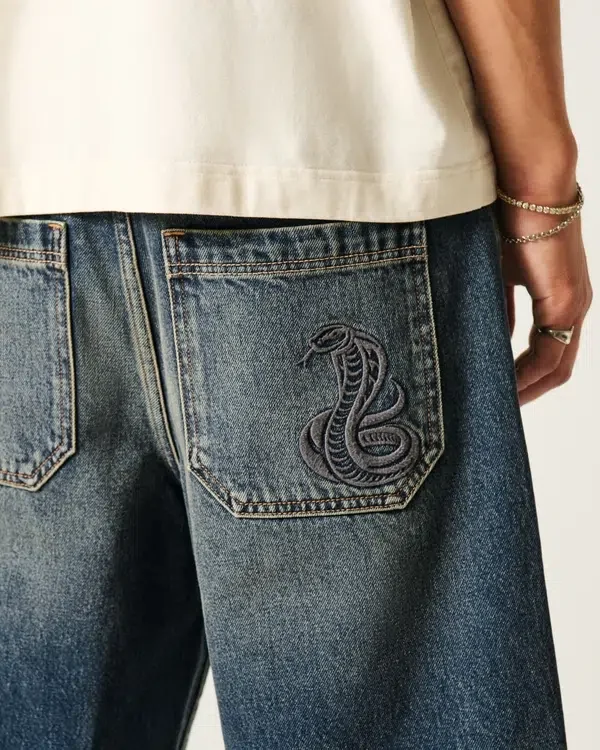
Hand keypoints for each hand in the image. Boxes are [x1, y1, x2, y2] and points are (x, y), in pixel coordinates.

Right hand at [498, 191, 592, 405]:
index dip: (527, 377)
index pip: (550, 352)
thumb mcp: (500, 274)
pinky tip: (508, 384)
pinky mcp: (565, 300)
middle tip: (502, 407)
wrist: (529, 182)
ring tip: (502, 403)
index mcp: (561, 297)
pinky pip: (551, 351)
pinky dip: (530, 373)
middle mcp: (575, 305)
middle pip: (558, 367)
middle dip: (530, 390)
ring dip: (531, 386)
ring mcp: (573, 304)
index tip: (501, 391)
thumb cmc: (510, 218)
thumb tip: (491, 339)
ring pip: (557, 364)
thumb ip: (499, 308)